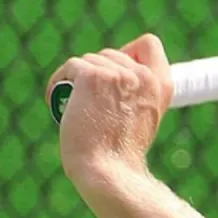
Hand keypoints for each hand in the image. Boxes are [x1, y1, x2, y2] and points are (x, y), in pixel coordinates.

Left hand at [45, 33, 173, 178]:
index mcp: (162, 86)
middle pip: (111, 53)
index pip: (149, 45)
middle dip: (96, 73)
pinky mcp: (92, 76)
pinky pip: (70, 67)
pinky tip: (56, 99)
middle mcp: (143, 76)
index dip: (129, 53)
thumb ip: (137, 95)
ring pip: (89, 60)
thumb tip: (115, 75)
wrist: (109, 172)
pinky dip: (59, 82)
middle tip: (88, 101)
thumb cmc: (121, 155)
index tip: (116, 75)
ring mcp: (118, 74)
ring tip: (71, 104)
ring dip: (76, 79)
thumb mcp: (143, 120)